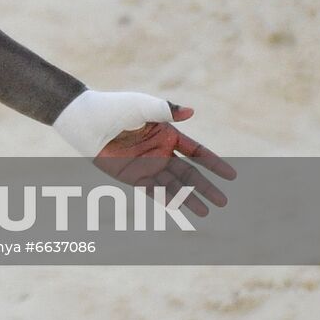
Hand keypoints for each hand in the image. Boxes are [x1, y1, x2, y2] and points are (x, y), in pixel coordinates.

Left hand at [93, 103, 236, 216]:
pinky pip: (153, 191)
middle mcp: (161, 152)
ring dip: (189, 199)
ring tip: (206, 213)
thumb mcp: (143, 106)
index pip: (197, 152)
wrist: (87, 121)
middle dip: (206, 188)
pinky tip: (179, 207)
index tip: (232, 176)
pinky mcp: (133, 176)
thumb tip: (191, 111)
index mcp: (167, 134)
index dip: (214, 164)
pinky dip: (166, 199)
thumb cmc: (115, 108)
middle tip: (223, 203)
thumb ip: (165, 110)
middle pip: (189, 173)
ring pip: (173, 186)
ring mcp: (147, 165)